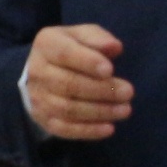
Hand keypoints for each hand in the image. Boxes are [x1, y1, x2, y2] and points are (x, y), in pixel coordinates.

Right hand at [24, 24, 131, 140]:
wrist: (41, 71)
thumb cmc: (70, 50)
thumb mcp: (82, 35)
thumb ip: (97, 38)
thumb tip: (115, 47)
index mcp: (46, 45)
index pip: (65, 54)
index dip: (88, 62)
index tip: (110, 70)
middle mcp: (37, 72)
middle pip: (69, 84)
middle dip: (101, 90)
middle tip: (128, 92)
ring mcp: (38, 98)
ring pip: (68, 109)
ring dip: (100, 112)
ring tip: (125, 110)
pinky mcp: (43, 119)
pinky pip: (65, 129)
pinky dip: (88, 131)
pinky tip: (109, 128)